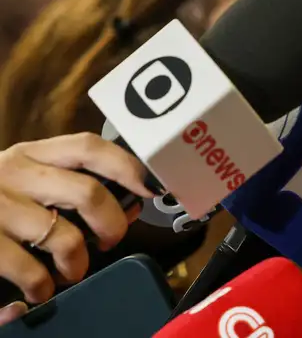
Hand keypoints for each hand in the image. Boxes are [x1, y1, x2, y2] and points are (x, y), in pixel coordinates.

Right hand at [0, 133, 153, 308]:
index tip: (151, 188)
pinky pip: (29, 269)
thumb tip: (132, 203)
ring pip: (63, 235)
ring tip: (73, 270)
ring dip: (78, 262)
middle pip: (86, 192)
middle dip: (112, 223)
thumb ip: (73, 185)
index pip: (88, 147)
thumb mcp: (29, 180)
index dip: (127, 166)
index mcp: (32, 154)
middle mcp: (14, 173)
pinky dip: (43, 285)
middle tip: (111, 241)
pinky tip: (40, 289)